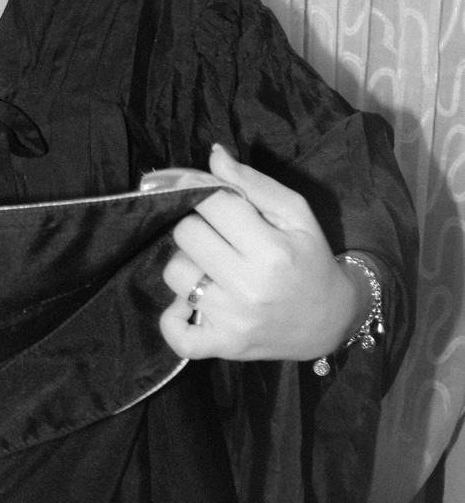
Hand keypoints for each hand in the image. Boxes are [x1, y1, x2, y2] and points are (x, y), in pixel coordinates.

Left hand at [159, 145, 359, 361]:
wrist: (329, 320)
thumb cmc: (310, 259)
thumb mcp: (296, 213)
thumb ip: (253, 183)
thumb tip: (214, 155)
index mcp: (270, 248)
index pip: (210, 202)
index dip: (206, 192)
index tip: (213, 198)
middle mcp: (248, 286)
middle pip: (185, 234)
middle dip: (199, 226)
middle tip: (219, 235)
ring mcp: (232, 320)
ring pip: (174, 273)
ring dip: (188, 264)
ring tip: (212, 266)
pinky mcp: (222, 346)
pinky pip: (175, 333)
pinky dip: (174, 316)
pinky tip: (192, 303)